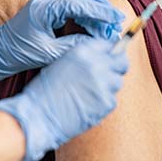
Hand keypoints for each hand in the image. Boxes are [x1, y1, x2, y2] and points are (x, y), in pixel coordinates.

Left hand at [0, 0, 123, 85]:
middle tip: (117, 23)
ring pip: (78, 3)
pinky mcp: (47, 10)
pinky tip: (94, 27)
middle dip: (101, 11)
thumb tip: (96, 44)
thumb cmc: (18, 52)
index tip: (115, 19)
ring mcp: (46, 3)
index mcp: (44, 8)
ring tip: (109, 27)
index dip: (100, 12)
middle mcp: (46, 1)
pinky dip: (84, 16)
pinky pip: (71, 8)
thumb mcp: (49, 53)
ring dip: (94, 14)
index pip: (79, 4)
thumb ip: (73, 46)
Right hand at [0, 37, 127, 160]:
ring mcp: (103, 84)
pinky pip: (112, 100)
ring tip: (90, 93)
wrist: (39, 115)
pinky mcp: (107, 103)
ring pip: (117, 82)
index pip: (108, 45)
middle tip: (108, 75)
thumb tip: (102, 59)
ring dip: (108, 86)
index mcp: (82, 51)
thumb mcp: (61, 63)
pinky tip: (87, 105)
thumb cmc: (44, 91)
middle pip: (121, 62)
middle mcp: (96, 64)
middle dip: (117, 67)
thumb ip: (82, 59)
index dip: (108, 53)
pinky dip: (102, 103)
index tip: (107, 59)